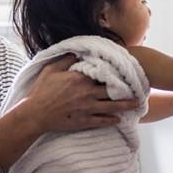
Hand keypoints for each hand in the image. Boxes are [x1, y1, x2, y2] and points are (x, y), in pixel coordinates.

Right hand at [19, 55, 139, 134]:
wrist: (34, 114)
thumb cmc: (41, 91)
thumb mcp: (50, 70)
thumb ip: (65, 60)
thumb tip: (76, 51)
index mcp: (79, 78)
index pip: (102, 73)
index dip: (114, 73)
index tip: (124, 71)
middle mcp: (87, 93)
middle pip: (111, 90)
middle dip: (126, 89)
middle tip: (137, 88)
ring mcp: (87, 108)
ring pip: (111, 106)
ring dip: (125, 105)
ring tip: (136, 104)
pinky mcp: (84, 121)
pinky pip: (102, 121)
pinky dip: (112, 120)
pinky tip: (119, 119)